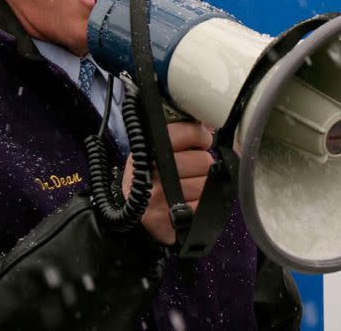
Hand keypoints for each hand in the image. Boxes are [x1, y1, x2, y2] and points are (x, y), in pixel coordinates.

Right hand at [124, 122, 213, 244]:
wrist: (132, 214)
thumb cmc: (149, 177)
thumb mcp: (154, 150)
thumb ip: (180, 134)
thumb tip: (209, 122)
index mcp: (149, 149)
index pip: (187, 132)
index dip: (200, 136)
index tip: (201, 141)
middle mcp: (153, 171)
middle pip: (203, 161)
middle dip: (202, 165)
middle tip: (190, 169)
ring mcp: (161, 196)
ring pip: (207, 184)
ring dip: (202, 185)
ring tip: (186, 186)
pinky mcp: (171, 218)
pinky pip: (204, 205)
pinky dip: (200, 204)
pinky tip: (186, 202)